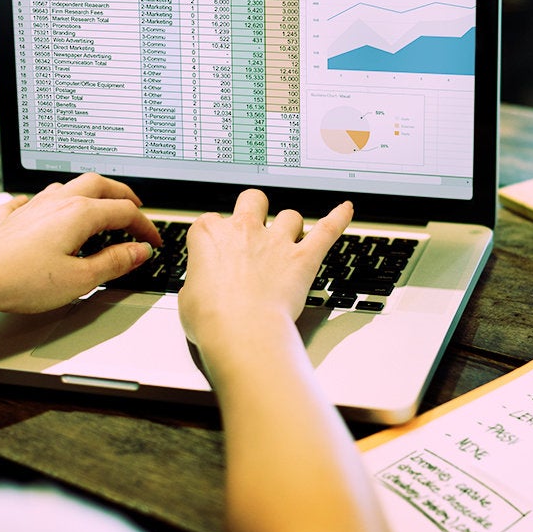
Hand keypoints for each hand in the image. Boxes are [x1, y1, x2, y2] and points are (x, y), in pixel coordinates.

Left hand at [0, 173, 161, 315]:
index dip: (145, 226)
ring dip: (87, 193)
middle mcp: (55, 203)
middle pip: (98, 185)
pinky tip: (38, 208)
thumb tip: (138, 251)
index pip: (124, 212)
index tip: (153, 241)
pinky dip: (42, 203)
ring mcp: (30, 207)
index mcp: (78, 214)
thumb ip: (114, 263)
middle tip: (135, 207)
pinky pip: (28, 201)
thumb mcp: (80, 279)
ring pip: (65, 187)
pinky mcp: (8, 219)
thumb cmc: (21, 281)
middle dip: (121, 194)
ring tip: (96, 206)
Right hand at [178, 189, 351, 349]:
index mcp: (210, 235)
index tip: (218, 249)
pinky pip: (327, 230)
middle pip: (253, 199)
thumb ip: (196, 284)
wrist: (242, 332)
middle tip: (255, 223)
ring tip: (290, 237)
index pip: (211, 221)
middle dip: (255, 208)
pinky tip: (346, 210)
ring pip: (290, 216)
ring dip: (290, 225)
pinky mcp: (303, 258)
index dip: (216, 235)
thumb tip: (199, 289)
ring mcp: (276, 242)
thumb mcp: (186, 299)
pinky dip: (339, 218)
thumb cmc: (212, 319)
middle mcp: (244, 230)